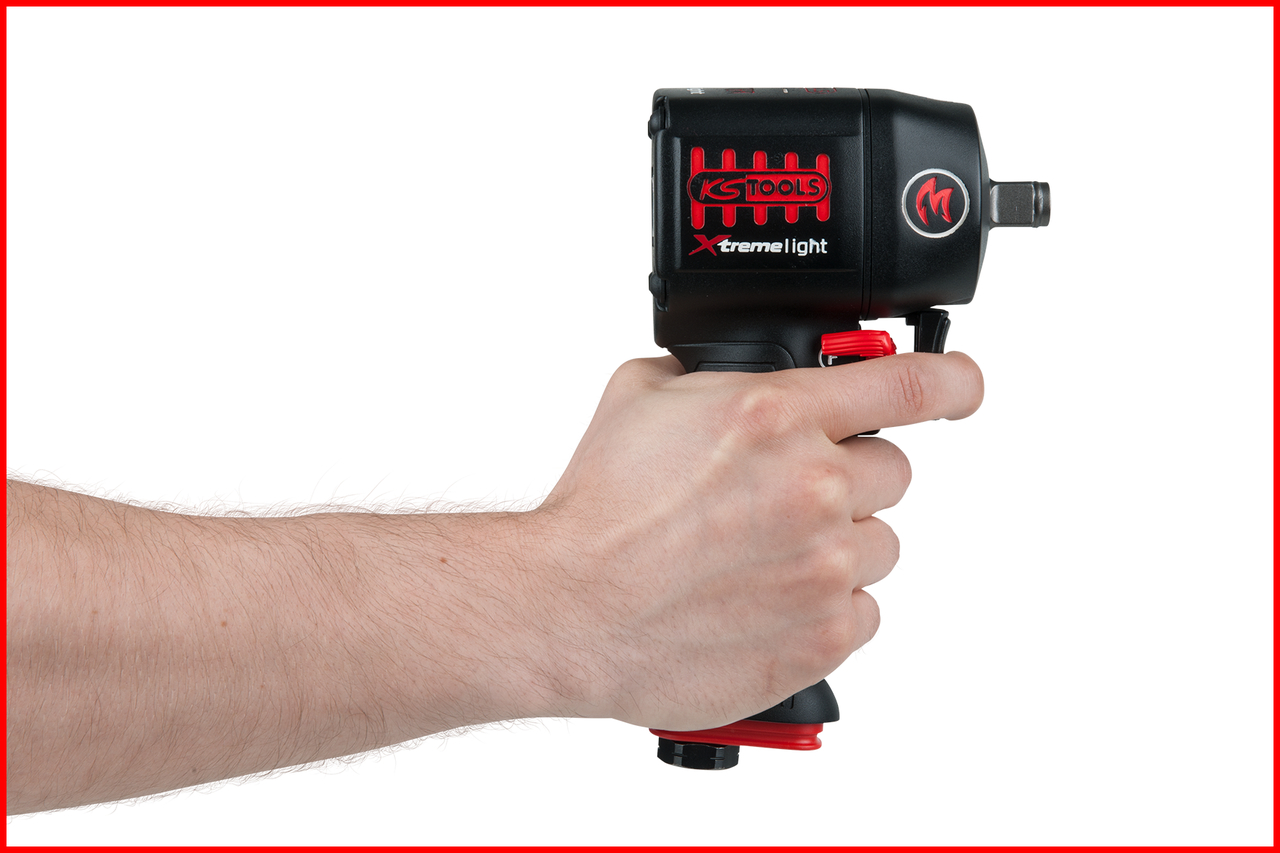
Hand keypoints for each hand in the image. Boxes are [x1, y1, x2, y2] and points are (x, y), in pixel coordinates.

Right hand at [533, 352, 982, 730]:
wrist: (568, 607)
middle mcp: (813, 485)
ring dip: (839, 545)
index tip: (965, 386)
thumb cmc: (597, 512)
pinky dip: (828, 607)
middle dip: (848, 480)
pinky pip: (864, 613)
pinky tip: (770, 602)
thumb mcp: (638, 397)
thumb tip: (721, 373)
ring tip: (765, 558)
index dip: (953, 380)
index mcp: (776, 414)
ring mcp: (824, 565)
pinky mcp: (822, 634)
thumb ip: (702, 375)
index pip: (910, 385)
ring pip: (881, 545)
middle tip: (788, 498)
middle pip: (893, 472)